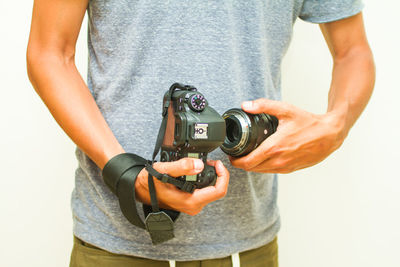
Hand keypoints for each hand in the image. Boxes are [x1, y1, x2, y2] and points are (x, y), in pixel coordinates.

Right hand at [135, 158, 228, 215]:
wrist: (140, 190)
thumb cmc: (149, 182)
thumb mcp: (164, 170)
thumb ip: (182, 167)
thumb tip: (199, 165)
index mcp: (190, 201)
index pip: (219, 191)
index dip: (223, 175)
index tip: (217, 164)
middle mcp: (193, 206)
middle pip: (217, 190)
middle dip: (218, 174)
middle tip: (210, 161)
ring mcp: (192, 205)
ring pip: (211, 190)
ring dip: (211, 176)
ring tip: (204, 164)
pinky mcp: (190, 201)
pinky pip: (204, 191)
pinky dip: (204, 179)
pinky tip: (197, 171)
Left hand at [230, 99, 346, 172]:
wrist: (330, 135)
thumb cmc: (309, 123)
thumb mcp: (285, 110)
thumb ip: (264, 105)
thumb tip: (246, 105)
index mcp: (274, 147)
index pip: (248, 162)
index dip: (235, 161)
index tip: (231, 155)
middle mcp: (279, 160)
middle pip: (252, 168)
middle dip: (241, 163)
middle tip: (236, 155)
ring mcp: (285, 167)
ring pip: (261, 171)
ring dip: (252, 166)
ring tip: (248, 156)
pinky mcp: (291, 169)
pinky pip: (272, 171)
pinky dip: (264, 166)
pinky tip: (263, 157)